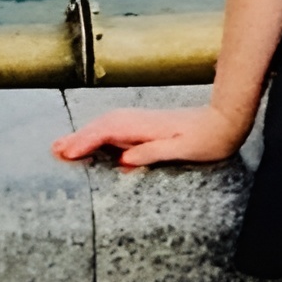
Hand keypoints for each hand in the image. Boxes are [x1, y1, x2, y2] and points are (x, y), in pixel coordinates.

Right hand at [51, 104, 243, 168]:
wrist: (227, 121)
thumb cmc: (210, 139)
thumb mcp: (184, 149)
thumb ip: (154, 152)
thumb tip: (124, 160)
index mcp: (148, 127)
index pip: (109, 132)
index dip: (86, 141)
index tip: (67, 153)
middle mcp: (143, 121)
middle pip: (103, 126)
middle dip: (78, 136)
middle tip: (53, 150)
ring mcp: (145, 122)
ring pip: (108, 126)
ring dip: (86, 134)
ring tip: (64, 147)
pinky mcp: (149, 127)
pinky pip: (118, 129)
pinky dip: (100, 134)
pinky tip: (94, 143)